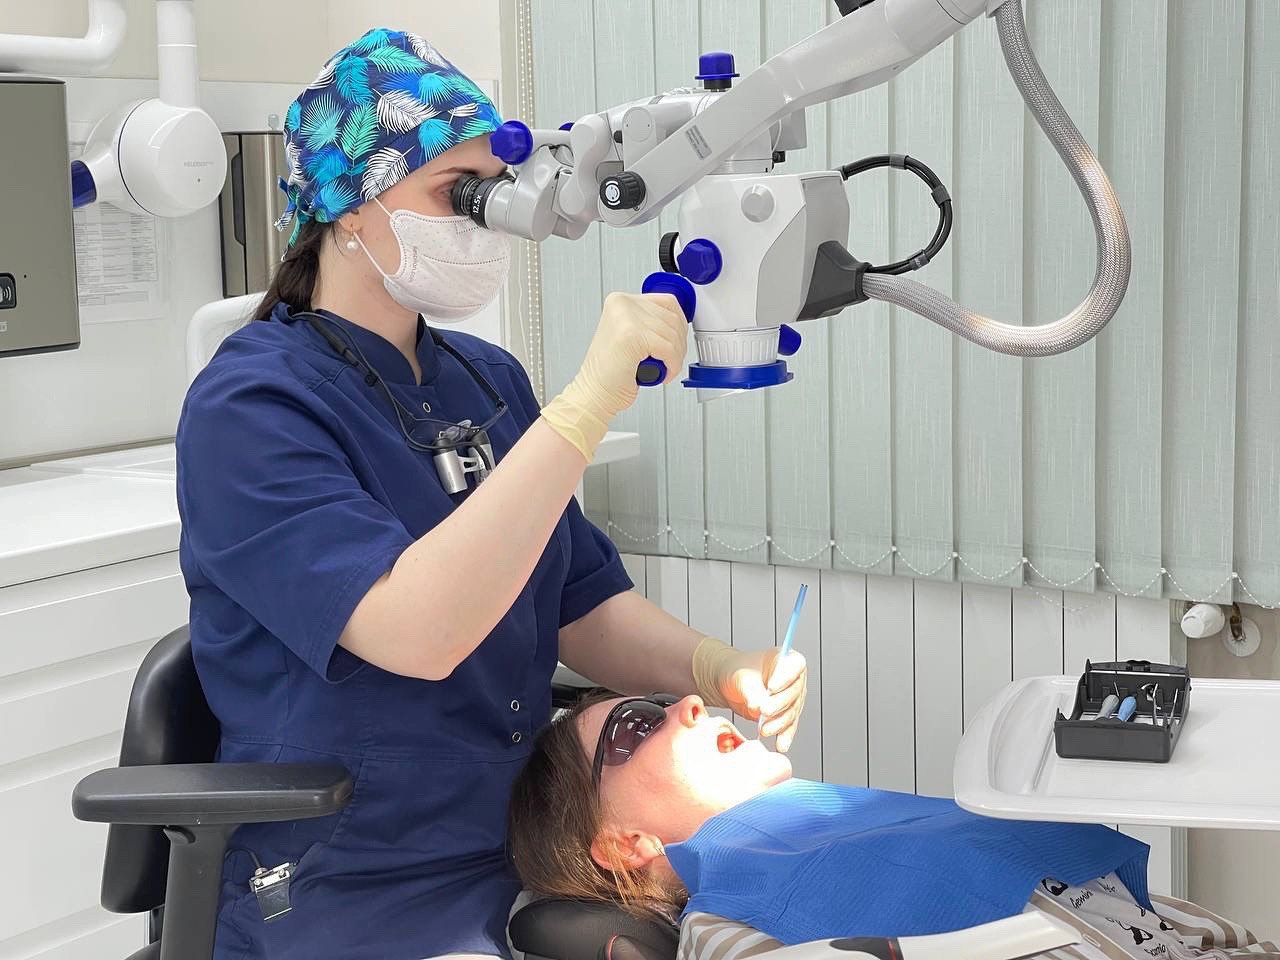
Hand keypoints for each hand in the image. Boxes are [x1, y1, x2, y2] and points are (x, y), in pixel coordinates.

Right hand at [540, 292, 688, 460]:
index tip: (677, 342)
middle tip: (670, 360)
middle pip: (673, 318)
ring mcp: (626, 318)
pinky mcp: (632, 335)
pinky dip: (672, 364)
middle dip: (679, 344)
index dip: (679, 326)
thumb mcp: (631, 336)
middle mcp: (622, 304)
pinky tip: (663, 373)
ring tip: (664, 368)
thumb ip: (650, 323)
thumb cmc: (611, 373)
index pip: (667, 302)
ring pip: (673, 334)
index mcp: (620, 301)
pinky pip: (669, 348)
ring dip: (676, 357)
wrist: (594, 393)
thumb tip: (679, 322)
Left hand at [691, 637, 807, 752]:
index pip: (794, 666)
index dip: (786, 677)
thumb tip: (760, 709)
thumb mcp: (742, 677)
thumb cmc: (737, 672)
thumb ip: (753, 692)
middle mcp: (793, 678)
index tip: (771, 687)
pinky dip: (784, 736)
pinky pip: (789, 726)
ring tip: (764, 729)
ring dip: (779, 723)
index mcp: (784, 658)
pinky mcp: (786, 714)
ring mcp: (792, 697)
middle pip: (794, 692)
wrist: (731, 685)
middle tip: (764, 711)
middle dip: (779, 704)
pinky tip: (781, 744)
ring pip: (792, 711)